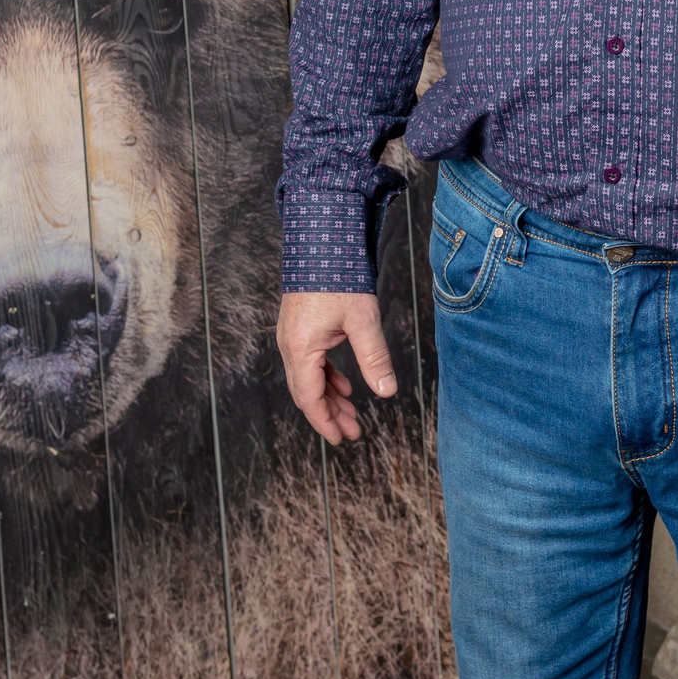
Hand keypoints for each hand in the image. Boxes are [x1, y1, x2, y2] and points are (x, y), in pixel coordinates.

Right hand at [277, 291, 397, 445]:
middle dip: (330, 414)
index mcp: (300, 348)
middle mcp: (289, 345)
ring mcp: (291, 336)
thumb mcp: (363, 320)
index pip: (310, 399)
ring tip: (352, 412)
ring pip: (308, 379)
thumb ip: (374, 358)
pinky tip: (346, 385)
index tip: (341, 439)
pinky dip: (327, 377)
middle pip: (306, 393)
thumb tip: (387, 391)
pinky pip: (310, 362)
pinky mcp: (299, 327)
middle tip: (353, 432)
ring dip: (330, 397)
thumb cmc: (340, 277)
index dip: (326, 422)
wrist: (321, 239)